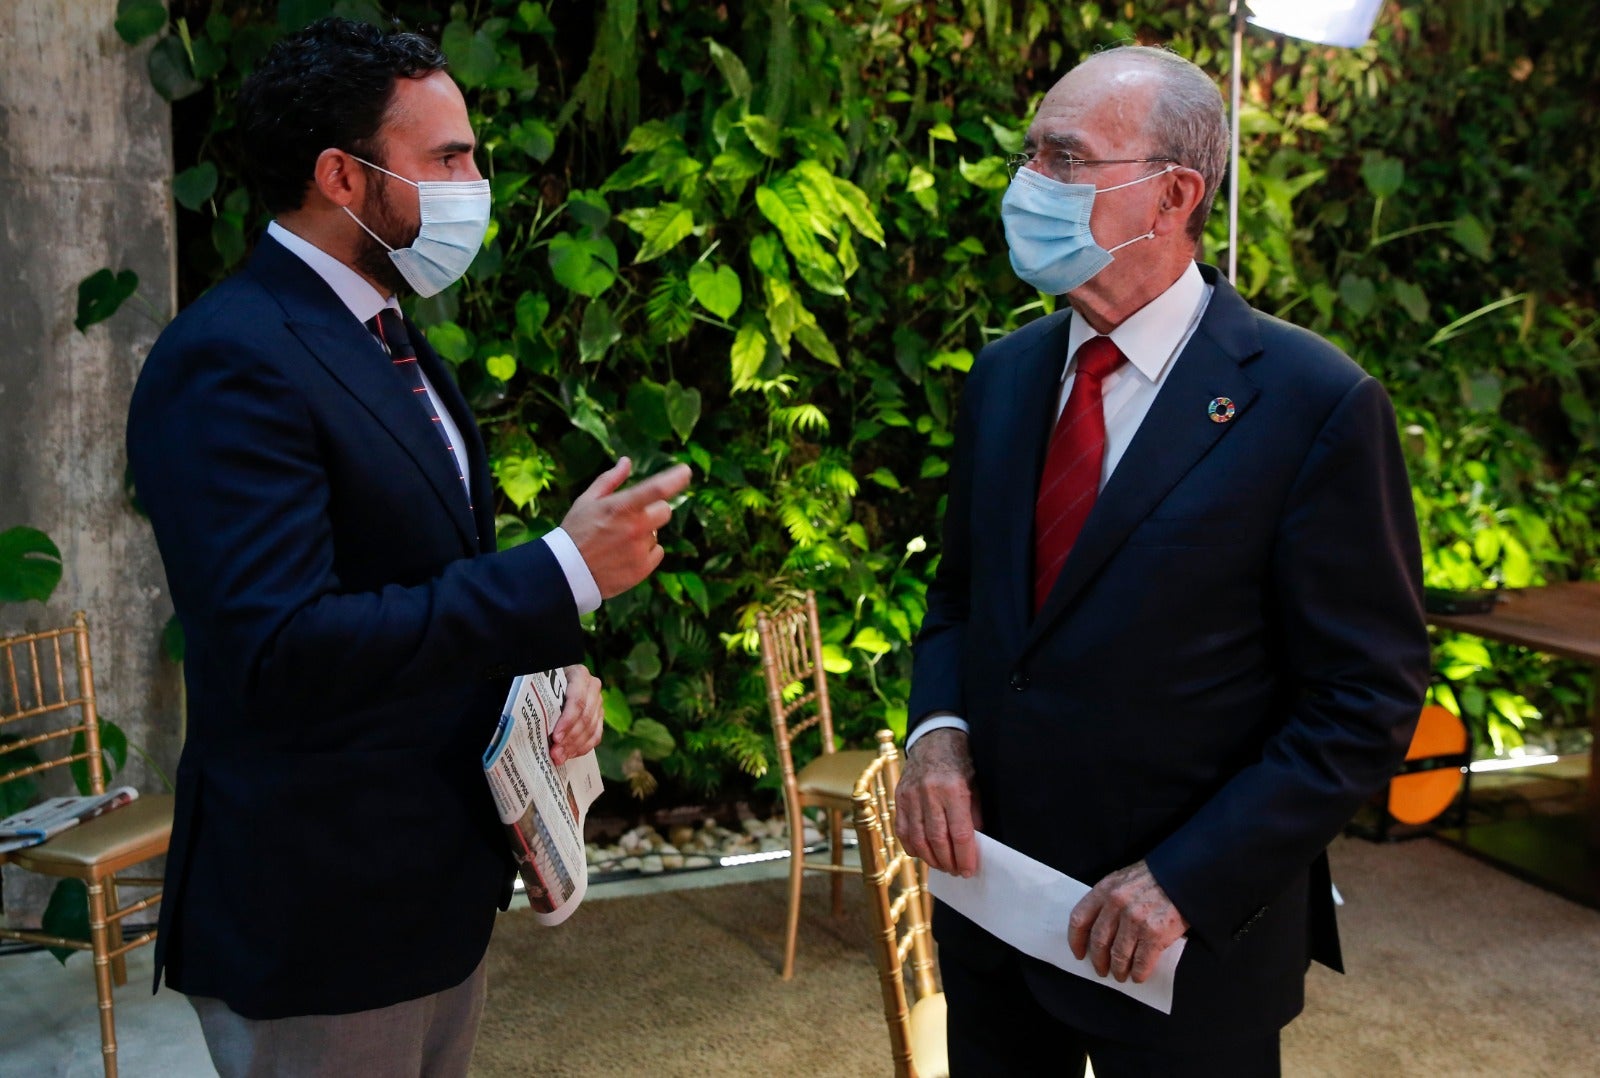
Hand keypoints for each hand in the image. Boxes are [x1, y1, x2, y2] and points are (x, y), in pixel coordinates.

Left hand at [550, 665, 602, 765]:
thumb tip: (531, 718)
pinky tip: (570, 754)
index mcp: (579, 675)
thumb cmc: (546, 678)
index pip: (577, 701)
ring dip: (574, 746)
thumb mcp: (543, 680)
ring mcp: (598, 703)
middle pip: (585, 718)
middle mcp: (593, 688)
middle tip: (555, 753)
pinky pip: (596, 735)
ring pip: (591, 729)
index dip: (568, 721)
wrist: (557, 676)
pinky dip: (583, 747)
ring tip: (559, 757)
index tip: (556, 737)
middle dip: (569, 738)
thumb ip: (541, 695)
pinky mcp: (599, 716)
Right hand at [560, 457, 691, 598]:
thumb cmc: (576, 532)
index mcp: (621, 507)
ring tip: (620, 541)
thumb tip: (626, 461)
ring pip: (657, 534)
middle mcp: (635, 528)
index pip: (658, 489)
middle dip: (653, 510)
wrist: (566, 573)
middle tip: (633, 517)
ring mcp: (640, 550)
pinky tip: (624, 555)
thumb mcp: (587, 501)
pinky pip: (657, 553)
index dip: (676, 478)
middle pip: (664, 510)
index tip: (685, 471)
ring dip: (645, 534)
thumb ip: (610, 480)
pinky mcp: (642, 569)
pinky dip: (646, 553)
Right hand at [893, 729, 982, 876]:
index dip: (965, 856)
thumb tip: (975, 845)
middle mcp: (929, 793)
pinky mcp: (899, 798)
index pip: (959, 833)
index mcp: (953, 789)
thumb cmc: (960, 763)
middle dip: (949, 862)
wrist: (934, 739)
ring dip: (931, 859)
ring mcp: (910, 796)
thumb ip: (974, 815)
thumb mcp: (975, 785)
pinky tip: (924, 854)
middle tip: (957, 872)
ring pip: (918, 839)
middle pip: (937, 840)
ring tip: (943, 866)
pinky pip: (903, 831)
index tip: (970, 870)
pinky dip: (913, 848)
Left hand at [1068, 860, 1188, 982]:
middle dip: (1098, 960)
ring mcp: (1135, 920)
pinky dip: (1138, 973)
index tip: (1079, 953)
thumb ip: (1109, 900)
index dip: (1076, 940)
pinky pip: (1141, 962)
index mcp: (1105, 889)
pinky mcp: (1155, 934)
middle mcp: (1117, 904)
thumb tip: (1100, 930)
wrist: (1186, 876)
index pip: (1079, 919)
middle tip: (1102, 969)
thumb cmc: (1155, 878)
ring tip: (1120, 974)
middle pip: (1098, 941)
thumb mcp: (1124, 880)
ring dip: (1118, 970)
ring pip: (1118, 955)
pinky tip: (1138, 976)